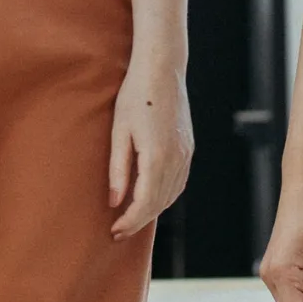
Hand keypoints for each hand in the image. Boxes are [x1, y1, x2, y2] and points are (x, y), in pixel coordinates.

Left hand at [108, 61, 193, 239]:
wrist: (162, 70)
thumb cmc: (135, 96)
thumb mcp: (119, 132)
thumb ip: (118, 169)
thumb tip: (114, 201)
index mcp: (157, 156)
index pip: (144, 203)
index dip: (129, 221)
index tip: (114, 231)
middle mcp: (176, 159)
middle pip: (159, 203)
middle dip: (138, 221)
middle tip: (118, 231)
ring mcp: (185, 154)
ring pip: (171, 195)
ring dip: (152, 210)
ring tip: (132, 218)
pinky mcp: (188, 148)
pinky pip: (179, 182)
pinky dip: (165, 196)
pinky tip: (152, 198)